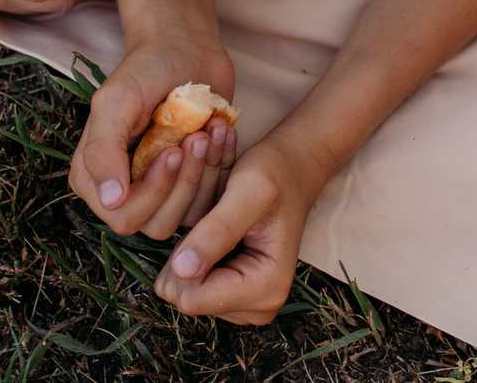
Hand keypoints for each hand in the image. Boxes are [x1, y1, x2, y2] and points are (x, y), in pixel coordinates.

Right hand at [69, 35, 241, 237]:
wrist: (184, 49)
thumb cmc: (145, 70)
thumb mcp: (115, 102)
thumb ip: (104, 151)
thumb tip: (110, 201)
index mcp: (96, 179)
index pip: (123, 216)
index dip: (151, 191)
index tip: (171, 150)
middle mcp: (126, 191)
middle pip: (157, 223)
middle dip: (183, 181)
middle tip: (196, 138)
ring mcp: (162, 189)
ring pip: (187, 216)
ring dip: (205, 172)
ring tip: (208, 131)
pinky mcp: (192, 181)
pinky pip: (212, 200)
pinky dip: (221, 166)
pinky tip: (220, 132)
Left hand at [154, 130, 325, 324]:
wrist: (293, 168)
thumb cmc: (276, 173)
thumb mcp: (250, 190)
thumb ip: (218, 229)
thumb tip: (183, 270)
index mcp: (266, 289)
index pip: (191, 298)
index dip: (185, 256)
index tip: (207, 219)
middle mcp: (258, 308)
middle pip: (184, 297)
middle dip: (186, 253)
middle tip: (211, 218)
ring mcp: (245, 305)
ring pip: (184, 289)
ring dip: (189, 251)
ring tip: (216, 223)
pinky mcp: (233, 294)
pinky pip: (190, 284)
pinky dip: (194, 254)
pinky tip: (215, 233)